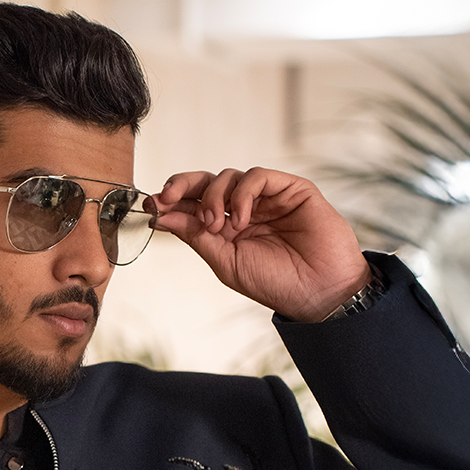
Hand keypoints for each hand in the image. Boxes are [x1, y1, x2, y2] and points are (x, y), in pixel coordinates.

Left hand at [149, 167, 370, 321]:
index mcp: (226, 227)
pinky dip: (243, 194)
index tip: (151, 205)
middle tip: (167, 198)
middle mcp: (244, 209)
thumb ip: (196, 235)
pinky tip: (241, 219)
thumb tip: (161, 214)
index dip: (171, 201)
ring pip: (228, 177)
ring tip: (217, 225)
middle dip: (181, 186)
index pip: (193, 204)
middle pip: (206, 182)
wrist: (318, 292)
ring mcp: (267, 198)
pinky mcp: (291, 189)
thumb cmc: (274, 282)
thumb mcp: (224, 261)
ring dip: (214, 196)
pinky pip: (257, 176)